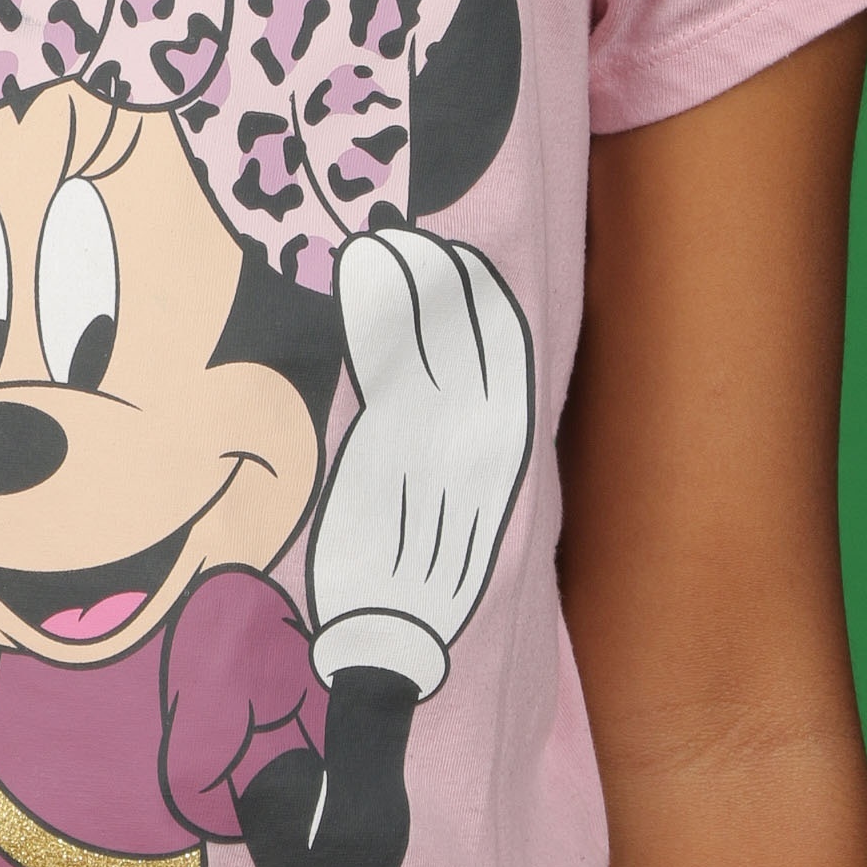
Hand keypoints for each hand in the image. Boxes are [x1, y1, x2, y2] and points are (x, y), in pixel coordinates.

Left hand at [308, 229, 531, 697]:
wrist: (394, 634)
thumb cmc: (428, 562)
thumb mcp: (471, 494)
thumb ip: (471, 431)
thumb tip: (459, 368)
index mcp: (510, 440)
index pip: (508, 340)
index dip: (482, 289)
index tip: (458, 254)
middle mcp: (480, 429)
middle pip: (465, 322)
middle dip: (438, 269)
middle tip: (407, 233)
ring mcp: (432, 430)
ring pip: (421, 328)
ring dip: (399, 274)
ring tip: (375, 241)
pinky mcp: (385, 441)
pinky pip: (381, 352)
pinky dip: (368, 303)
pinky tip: (356, 273)